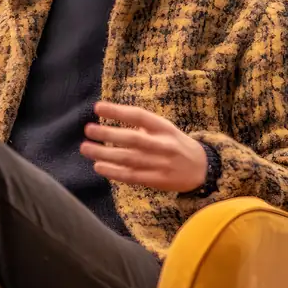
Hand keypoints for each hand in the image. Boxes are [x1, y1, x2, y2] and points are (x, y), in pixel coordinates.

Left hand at [80, 101, 207, 191]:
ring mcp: (160, 163)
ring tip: (85, 148)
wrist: (202, 169)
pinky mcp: (156, 180)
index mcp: (164, 128)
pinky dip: (113, 172)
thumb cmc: (176, 144)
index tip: (97, 108)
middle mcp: (162, 145)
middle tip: (88, 129)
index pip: (139, 116)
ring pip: (128, 159)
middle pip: (132, 139)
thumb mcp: (164, 129)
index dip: (118, 111)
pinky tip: (98, 166)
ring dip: (104, 154)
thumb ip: (142, 125)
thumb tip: (111, 118)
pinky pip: (131, 176)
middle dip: (107, 134)